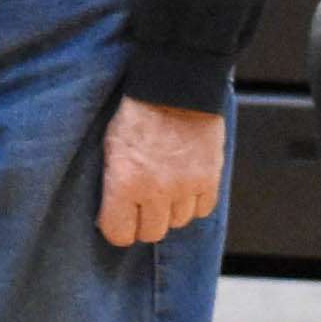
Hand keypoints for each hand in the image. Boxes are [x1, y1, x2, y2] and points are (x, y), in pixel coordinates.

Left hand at [98, 97, 226, 249]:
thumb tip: (113, 212)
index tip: (120, 219)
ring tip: (167, 188)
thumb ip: (112, 183)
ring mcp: (185, 186)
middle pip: (151, 233)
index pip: (120, 233)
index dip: (118, 228)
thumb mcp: (110, 147)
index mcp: (124, 183)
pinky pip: (202, 209)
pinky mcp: (209, 177)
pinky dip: (194, 202)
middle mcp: (156, 190)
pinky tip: (186, 184)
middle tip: (143, 204)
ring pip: (177, 222)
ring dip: (170, 210)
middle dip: (144, 221)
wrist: (175, 87)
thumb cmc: (138, 113)